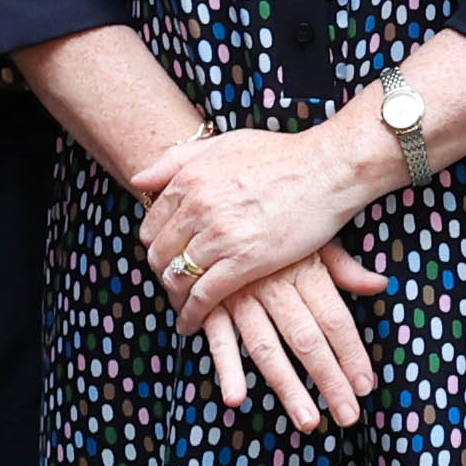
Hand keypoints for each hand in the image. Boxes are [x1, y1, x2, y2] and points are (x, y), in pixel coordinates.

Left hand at [134, 121, 367, 319]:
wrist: (327, 168)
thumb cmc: (281, 154)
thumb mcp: (222, 143)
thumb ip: (176, 160)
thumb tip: (138, 179)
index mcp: (190, 178)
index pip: (151, 224)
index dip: (156, 244)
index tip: (166, 256)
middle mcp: (198, 206)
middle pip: (160, 253)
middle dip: (162, 272)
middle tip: (173, 283)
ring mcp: (220, 235)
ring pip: (178, 277)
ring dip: (176, 296)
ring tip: (182, 305)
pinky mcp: (245, 261)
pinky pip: (205, 296)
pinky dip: (193, 314)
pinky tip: (192, 322)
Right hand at [196, 241, 385, 429]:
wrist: (212, 201)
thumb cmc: (270, 223)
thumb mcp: (310, 235)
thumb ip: (343, 267)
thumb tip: (380, 285)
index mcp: (304, 268)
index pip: (335, 319)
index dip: (351, 354)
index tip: (365, 386)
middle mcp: (274, 285)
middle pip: (307, 340)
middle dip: (329, 381)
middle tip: (346, 415)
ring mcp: (241, 295)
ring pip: (267, 347)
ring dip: (287, 387)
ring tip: (306, 420)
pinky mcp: (210, 302)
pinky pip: (218, 338)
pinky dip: (226, 367)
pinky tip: (236, 397)